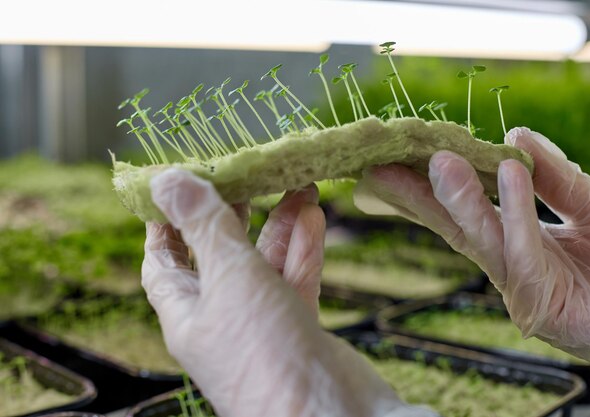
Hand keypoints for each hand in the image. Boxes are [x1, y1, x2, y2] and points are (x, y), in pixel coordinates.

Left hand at [142, 169, 436, 416]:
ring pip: (265, 263)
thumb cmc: (265, 354)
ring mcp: (262, 323)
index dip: (166, 222)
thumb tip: (166, 180)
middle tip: (250, 174)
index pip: (164, 260)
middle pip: (220, 253)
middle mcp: (221, 318)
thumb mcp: (229, 278)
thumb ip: (205, 226)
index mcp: (188, 313)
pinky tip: (314, 217)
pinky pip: (296, 278)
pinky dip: (304, 249)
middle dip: (235, 213)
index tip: (180, 184)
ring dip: (280, 224)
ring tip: (298, 185)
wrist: (329, 415)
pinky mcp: (299, 326)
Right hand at [355, 127, 589, 370]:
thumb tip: (514, 131)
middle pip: (455, 227)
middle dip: (416, 196)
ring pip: (481, 239)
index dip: (431, 185)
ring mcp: (522, 288)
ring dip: (459, 199)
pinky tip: (510, 172)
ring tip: (439, 162)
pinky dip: (516, 210)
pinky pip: (524, 251)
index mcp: (518, 242)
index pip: (466, 210)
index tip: (402, 155)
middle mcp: (511, 266)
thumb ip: (556, 176)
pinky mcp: (541, 308)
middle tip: (381, 165)